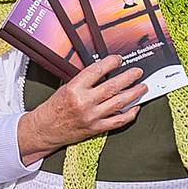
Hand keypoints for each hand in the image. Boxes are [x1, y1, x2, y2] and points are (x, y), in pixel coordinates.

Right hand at [17, 56, 144, 162]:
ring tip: (142, 87)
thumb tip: (105, 71)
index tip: (118, 59)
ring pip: (119, 103)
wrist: (45, 129)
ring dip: (134, 94)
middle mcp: (84, 102)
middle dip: (129, 77)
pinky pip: (118, 121)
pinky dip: (129, 114)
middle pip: (113, 87)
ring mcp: (92, 116)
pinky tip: (136, 107)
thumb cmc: (54, 108)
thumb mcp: (66, 87)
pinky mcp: (96, 128)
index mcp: (75, 89)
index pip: (97, 71)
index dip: (111, 63)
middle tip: (137, 72)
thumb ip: (85, 81)